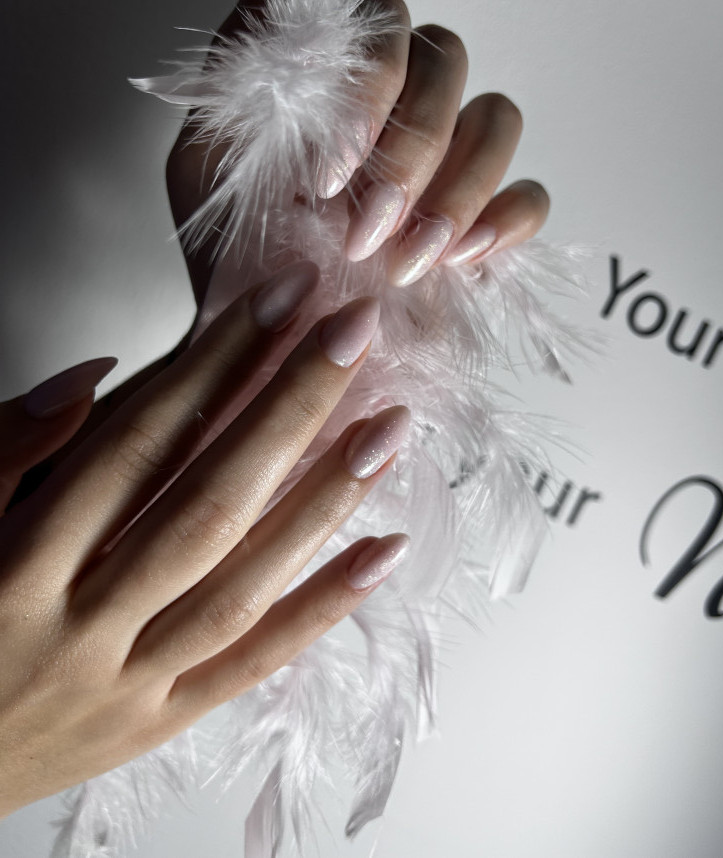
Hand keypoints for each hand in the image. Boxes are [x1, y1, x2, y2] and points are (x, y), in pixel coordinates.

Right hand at [0, 266, 409, 815]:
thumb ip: (9, 447)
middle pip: (211, 500)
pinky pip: (252, 664)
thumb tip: (96, 378)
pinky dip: (323, 608)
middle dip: (291, 409)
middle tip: (354, 334)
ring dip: (325, 501)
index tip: (282, 299)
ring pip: (244, 583)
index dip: (218, 361)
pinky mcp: (157, 722)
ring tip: (386, 429)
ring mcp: (128, 679)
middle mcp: (84, 622)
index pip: (144, 440)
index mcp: (21, 560)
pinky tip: (381, 550)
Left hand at [166, 0, 550, 305]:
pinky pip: (531, 196)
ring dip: (456, 188)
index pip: (387, 23)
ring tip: (404, 260)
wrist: (266, 343)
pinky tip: (457, 258)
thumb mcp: (210, 153)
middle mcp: (404, 107)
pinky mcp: (484, 224)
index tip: (325, 176)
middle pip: (448, 64)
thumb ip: (244, 59)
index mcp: (345, 81)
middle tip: (360, 230)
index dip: (371, 87)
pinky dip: (503, 220)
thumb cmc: (234, 252)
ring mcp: (451, 163)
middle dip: (410, 151)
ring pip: (498, 120)